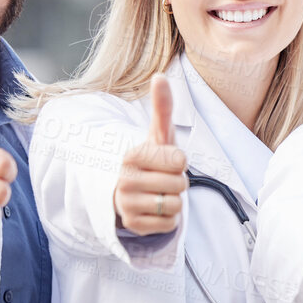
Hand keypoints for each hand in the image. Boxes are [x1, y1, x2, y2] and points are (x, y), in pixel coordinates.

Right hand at [113, 75, 188, 235]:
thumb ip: (162, 108)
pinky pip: (170, 223)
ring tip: (160, 193)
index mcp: (131, 155)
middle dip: (178, 182)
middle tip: (163, 179)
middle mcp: (123, 180)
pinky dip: (169, 218)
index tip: (167, 160)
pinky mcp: (133, 226)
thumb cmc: (152, 160)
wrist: (132, 190)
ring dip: (175, 201)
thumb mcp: (159, 135)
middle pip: (179, 185)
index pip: (178, 160)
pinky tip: (156, 209)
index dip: (179, 162)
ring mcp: (126, 205)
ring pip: (175, 206)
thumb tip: (160, 77)